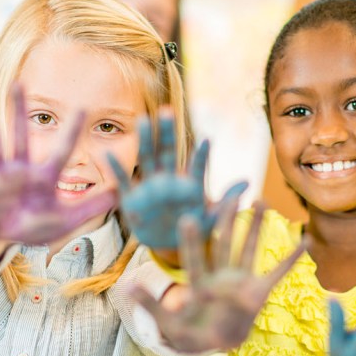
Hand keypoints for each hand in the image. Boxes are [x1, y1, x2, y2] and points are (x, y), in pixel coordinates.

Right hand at [0, 83, 115, 244]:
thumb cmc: (38, 225)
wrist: (8, 236)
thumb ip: (92, 207)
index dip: (71, 131)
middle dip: (20, 110)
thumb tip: (123, 193)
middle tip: (20, 83)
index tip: (82, 107)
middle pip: (22, 136)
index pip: (61, 150)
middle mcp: (22, 169)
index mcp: (44, 177)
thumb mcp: (68, 220)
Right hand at [108, 110, 246, 249]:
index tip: (207, 141)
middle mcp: (169, 181)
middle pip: (168, 153)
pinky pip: (123, 181)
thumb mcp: (211, 220)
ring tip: (143, 120)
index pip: (197, 167)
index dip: (201, 156)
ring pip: (147, 159)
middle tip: (167, 111)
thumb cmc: (191, 229)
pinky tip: (107, 153)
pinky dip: (116, 169)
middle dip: (168, 132)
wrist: (167, 244)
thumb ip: (227, 203)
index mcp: (189, 186)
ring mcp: (149, 187)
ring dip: (145, 141)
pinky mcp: (133, 200)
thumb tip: (248, 183)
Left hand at [130, 199, 304, 352]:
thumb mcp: (169, 323)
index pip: (195, 258)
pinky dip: (291, 259)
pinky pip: (277, 273)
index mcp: (199, 282)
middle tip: (229, 194)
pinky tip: (305, 241)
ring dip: (256, 226)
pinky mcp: (258, 292)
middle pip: (224, 242)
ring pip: (249, 248)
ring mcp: (240, 281)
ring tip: (261, 200)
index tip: (189, 216)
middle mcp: (220, 275)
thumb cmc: (189, 332)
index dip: (192, 240)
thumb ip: (151, 305)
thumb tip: (126, 286)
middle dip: (226, 220)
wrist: (212, 342)